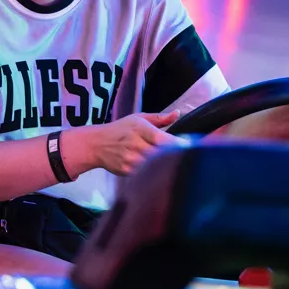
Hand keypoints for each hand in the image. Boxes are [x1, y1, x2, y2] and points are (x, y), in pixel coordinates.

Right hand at [64, 111, 181, 176]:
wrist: (97, 144)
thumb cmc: (121, 129)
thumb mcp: (139, 118)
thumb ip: (160, 118)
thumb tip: (178, 114)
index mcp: (140, 129)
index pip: (164, 139)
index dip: (179, 145)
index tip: (191, 146)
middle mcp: (136, 145)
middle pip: (162, 154)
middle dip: (176, 156)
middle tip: (191, 157)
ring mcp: (131, 160)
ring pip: (155, 166)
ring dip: (167, 166)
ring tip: (179, 165)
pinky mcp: (127, 172)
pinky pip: (146, 174)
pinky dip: (155, 173)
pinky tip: (163, 171)